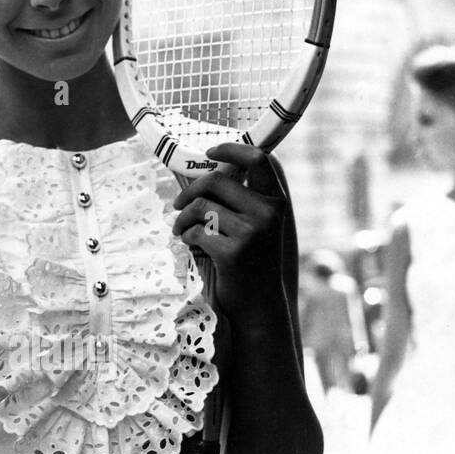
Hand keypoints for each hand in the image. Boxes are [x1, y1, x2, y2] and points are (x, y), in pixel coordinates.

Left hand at [172, 143, 286, 318]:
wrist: (260, 304)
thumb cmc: (253, 261)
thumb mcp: (260, 226)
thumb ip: (245, 200)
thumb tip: (210, 172)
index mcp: (277, 201)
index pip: (259, 159)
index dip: (231, 149)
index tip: (210, 151)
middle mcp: (268, 213)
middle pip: (217, 181)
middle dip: (190, 191)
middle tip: (177, 204)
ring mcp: (251, 233)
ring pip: (201, 207)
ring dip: (182, 218)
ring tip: (179, 228)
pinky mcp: (233, 252)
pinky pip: (196, 232)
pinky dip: (186, 236)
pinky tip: (189, 243)